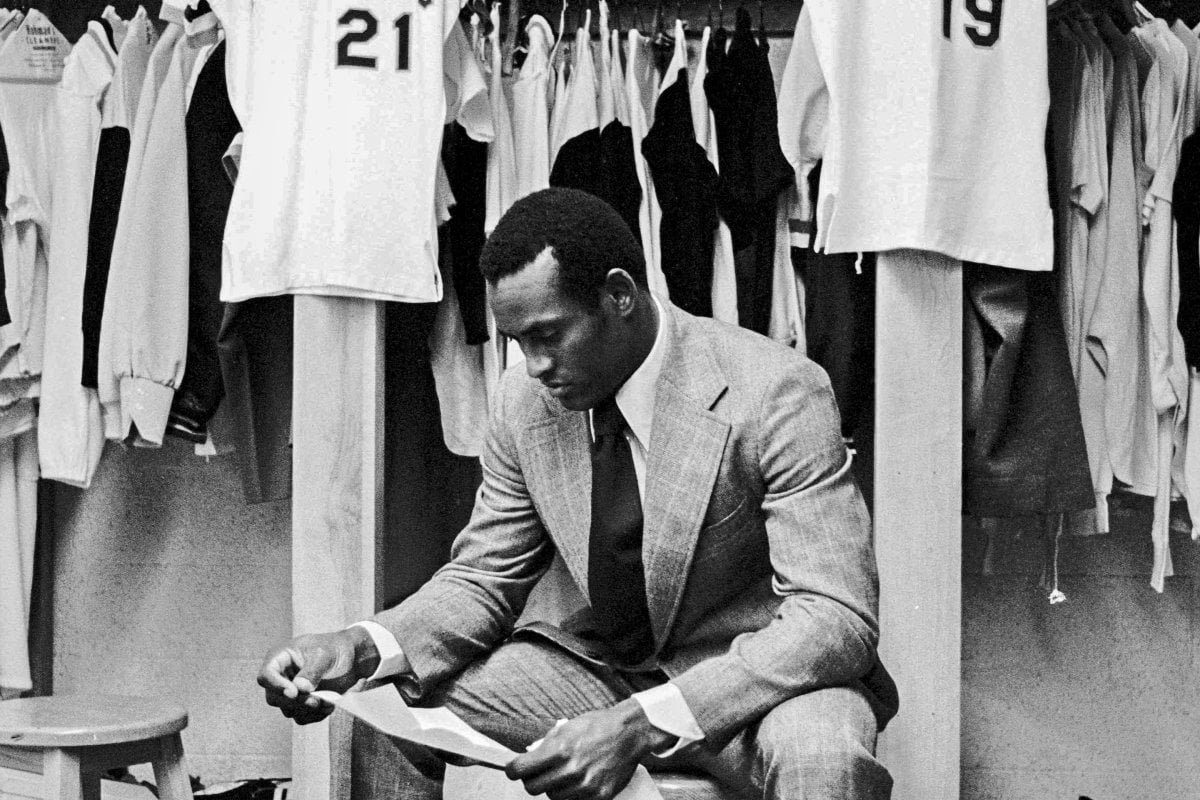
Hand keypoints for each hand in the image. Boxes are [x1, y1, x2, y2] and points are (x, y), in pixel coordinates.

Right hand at [256, 627, 378, 724]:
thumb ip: (312, 670)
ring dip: (307, 710)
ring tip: (327, 702)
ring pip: (288, 710)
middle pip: (274, 698)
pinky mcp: (301, 703)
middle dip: (296, 702)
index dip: (276, 686)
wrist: (351, 658)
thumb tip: (300, 688)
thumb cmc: (335, 649)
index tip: (294, 692)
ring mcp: (291, 691)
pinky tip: (328, 706)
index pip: (266, 676)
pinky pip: (300, 717)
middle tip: (316, 700)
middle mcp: (281, 676)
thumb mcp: (325, 654)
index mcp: (281, 658)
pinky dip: (314, 716)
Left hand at [505, 700, 674, 799]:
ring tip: (564, 774)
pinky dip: (571, 795)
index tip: (513, 769)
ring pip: (552, 798)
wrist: (630, 733)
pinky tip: (578, 781)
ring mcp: (584, 786)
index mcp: (560, 749)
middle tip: (538, 772)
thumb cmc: (599, 726)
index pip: (520, 770)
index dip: (512, 770)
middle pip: (532, 788)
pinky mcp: (598, 797)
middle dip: (531, 779)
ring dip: (553, 788)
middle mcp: (570, 770)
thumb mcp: (567, 727)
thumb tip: (527, 757)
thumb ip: (546, 745)